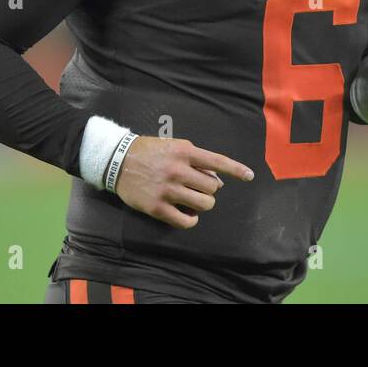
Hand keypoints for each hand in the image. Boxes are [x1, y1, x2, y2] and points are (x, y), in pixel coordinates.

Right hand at [111, 136, 254, 229]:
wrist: (117, 160)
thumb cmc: (149, 151)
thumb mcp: (173, 146)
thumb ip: (195, 159)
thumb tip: (215, 179)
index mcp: (184, 152)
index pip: (217, 161)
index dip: (236, 169)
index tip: (250, 176)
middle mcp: (178, 170)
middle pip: (212, 187)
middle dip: (210, 189)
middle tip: (199, 188)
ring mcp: (168, 190)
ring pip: (203, 204)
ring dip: (203, 204)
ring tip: (194, 201)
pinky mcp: (157, 207)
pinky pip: (185, 220)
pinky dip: (191, 220)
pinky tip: (188, 215)